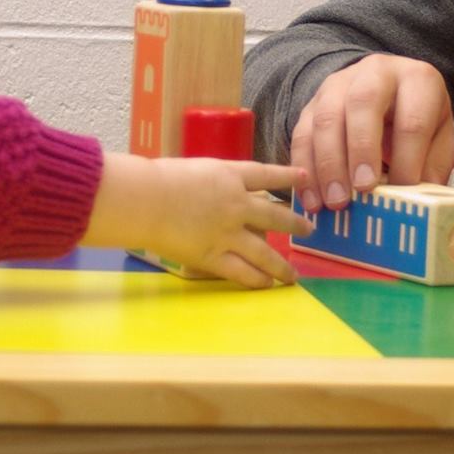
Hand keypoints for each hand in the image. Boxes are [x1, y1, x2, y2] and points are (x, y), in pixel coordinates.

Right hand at [85, 153, 316, 287]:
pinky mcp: (214, 256)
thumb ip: (208, 181)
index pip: (265, 174)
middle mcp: (237, 204)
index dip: (286, 176)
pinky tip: (266, 285)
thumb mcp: (192, 169)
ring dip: (281, 265)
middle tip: (309, 230)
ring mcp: (228, 232)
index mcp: (229, 176)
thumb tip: (210, 189)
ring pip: (264, 253)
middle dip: (294, 224)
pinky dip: (256, 280)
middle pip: (274, 216)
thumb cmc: (157, 178)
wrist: (145, 200)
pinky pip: (241, 272)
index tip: (304, 178)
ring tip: (292, 275)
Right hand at [290, 54, 453, 212]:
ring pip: (326, 118)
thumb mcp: (438, 138)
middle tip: (362, 190)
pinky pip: (302, 134)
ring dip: (328, 165)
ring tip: (335, 203)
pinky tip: (313, 199)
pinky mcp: (312, 103)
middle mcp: (375, 73)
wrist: (387, 95)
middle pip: (362, 104)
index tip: (402, 191)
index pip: (412, 119)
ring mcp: (338, 85)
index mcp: (417, 79)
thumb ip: (432, 166)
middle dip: (361, 150)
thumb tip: (420, 202)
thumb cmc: (416, 120)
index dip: (407, 159)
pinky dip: (305, 170)